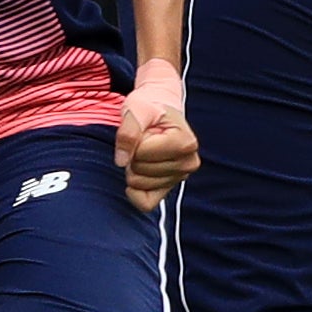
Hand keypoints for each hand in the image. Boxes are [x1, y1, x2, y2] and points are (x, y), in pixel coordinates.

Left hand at [115, 61, 198, 207]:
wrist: (159, 110)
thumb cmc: (148, 107)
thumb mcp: (135, 110)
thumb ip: (128, 132)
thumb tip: (121, 163)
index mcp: (185, 143)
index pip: (142, 153)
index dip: (133, 141)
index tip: (144, 130)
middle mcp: (189, 163)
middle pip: (140, 171)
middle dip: (133, 155)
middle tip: (143, 140)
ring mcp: (181, 176)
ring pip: (140, 185)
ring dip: (134, 169)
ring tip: (145, 151)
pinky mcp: (170, 186)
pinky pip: (146, 203)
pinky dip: (135, 193)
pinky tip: (135, 175)